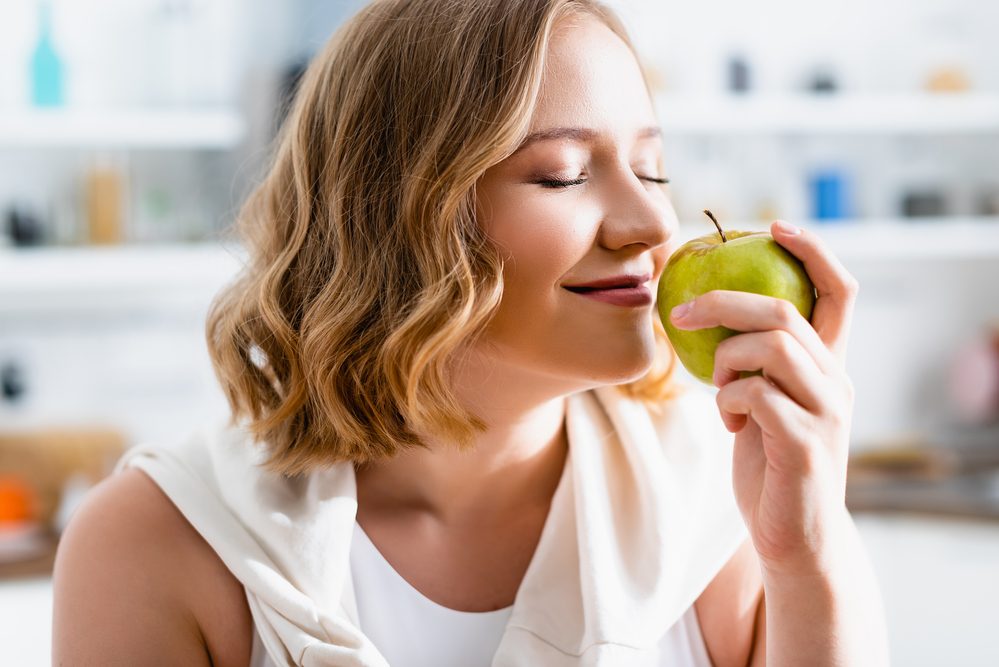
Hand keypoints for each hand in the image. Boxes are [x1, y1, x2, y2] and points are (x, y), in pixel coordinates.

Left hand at [670, 220, 859, 576]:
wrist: (792, 535)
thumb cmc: (769, 462)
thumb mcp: (764, 400)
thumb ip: (755, 362)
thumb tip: (706, 312)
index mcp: (830, 365)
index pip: (839, 291)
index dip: (812, 251)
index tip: (774, 227)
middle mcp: (837, 381)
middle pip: (783, 311)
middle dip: (723, 302)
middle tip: (680, 313)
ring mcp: (827, 412)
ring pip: (771, 347)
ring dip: (725, 361)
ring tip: (719, 389)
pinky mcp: (805, 444)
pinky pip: (755, 396)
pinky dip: (727, 401)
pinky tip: (728, 423)